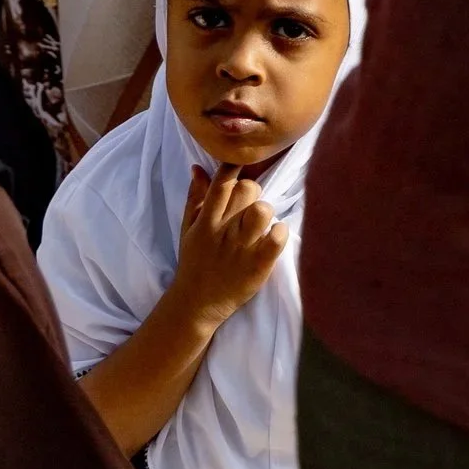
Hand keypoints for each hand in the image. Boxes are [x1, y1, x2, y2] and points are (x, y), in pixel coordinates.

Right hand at [169, 164, 286, 327]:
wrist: (196, 304)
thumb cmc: (195, 262)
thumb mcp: (189, 229)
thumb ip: (196, 198)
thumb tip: (198, 167)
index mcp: (206, 222)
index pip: (221, 184)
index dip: (233, 168)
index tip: (239, 164)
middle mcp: (223, 232)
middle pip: (248, 190)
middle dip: (252, 192)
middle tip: (248, 206)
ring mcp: (242, 248)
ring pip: (263, 210)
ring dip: (266, 212)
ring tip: (260, 224)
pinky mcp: (259, 264)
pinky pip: (277, 236)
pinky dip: (279, 232)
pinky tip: (273, 237)